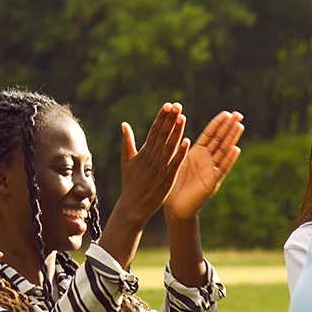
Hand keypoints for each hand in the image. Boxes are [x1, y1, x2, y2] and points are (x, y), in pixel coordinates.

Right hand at [112, 103, 187, 227]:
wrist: (133, 206)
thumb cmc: (130, 183)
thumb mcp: (126, 161)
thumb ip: (127, 142)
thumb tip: (124, 124)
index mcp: (143, 153)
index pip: (154, 131)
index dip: (161, 117)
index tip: (168, 105)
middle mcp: (152, 158)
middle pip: (162, 135)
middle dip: (170, 120)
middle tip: (178, 105)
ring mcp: (160, 168)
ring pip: (170, 146)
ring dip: (176, 132)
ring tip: (183, 117)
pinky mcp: (167, 178)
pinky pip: (175, 163)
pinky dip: (180, 152)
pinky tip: (187, 141)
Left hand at [164, 111, 245, 219]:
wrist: (174, 206)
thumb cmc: (173, 184)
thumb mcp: (175, 161)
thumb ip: (178, 147)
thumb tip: (176, 128)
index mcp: (197, 153)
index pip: (210, 135)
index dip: (218, 124)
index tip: (227, 113)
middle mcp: (207, 160)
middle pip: (220, 140)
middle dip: (229, 127)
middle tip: (239, 114)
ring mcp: (211, 170)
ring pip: (223, 151)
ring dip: (231, 138)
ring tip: (240, 126)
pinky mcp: (212, 182)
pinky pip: (221, 169)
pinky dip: (228, 159)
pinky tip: (235, 149)